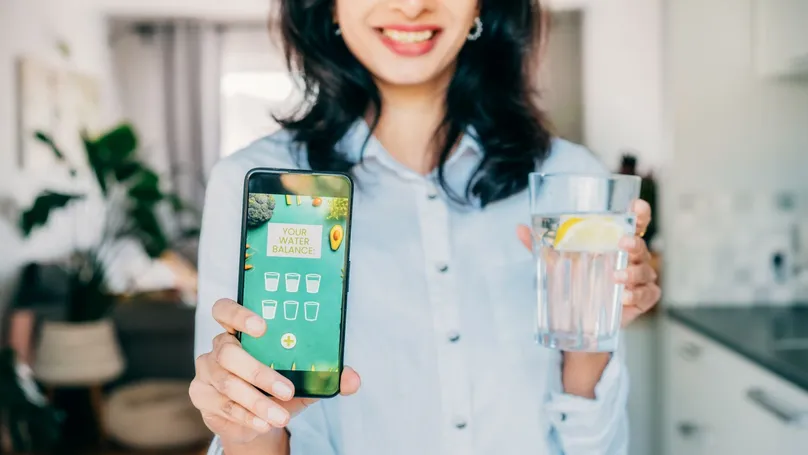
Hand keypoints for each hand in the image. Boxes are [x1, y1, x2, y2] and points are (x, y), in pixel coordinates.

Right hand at [189, 299, 360, 444]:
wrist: (255, 419)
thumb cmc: (276, 387)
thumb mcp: (302, 379)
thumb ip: (325, 376)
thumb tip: (352, 379)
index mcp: (239, 330)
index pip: (225, 310)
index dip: (239, 314)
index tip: (263, 326)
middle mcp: (219, 346)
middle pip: (228, 352)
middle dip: (259, 372)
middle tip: (286, 389)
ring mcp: (206, 370)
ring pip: (227, 383)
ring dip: (257, 402)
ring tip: (281, 415)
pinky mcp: (201, 395)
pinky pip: (223, 406)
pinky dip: (247, 415)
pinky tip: (264, 422)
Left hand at [516, 199, 660, 328]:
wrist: (582, 319)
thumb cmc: (576, 280)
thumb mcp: (557, 262)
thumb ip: (540, 246)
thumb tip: (520, 229)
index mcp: (616, 243)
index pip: (636, 223)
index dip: (640, 212)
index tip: (636, 206)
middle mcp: (632, 257)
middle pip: (641, 245)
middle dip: (635, 242)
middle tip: (622, 243)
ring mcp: (640, 278)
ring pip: (645, 270)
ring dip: (634, 272)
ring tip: (617, 277)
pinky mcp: (642, 299)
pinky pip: (647, 294)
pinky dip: (637, 295)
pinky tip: (623, 296)